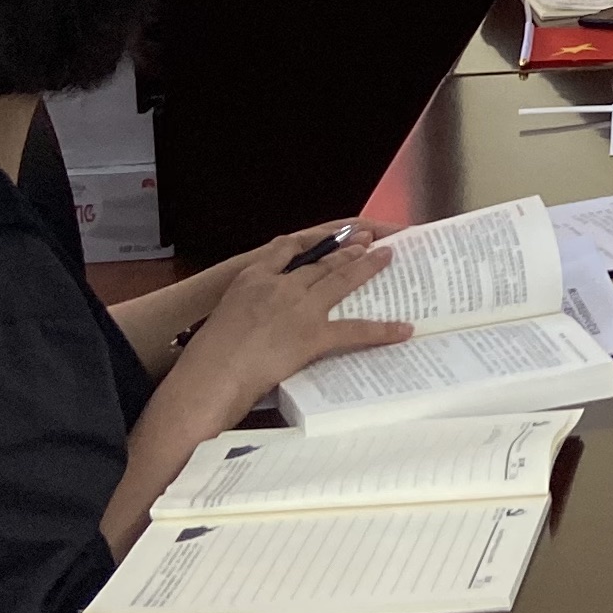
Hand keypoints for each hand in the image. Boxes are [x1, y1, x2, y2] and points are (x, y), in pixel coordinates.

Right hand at [166, 221, 411, 432]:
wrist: (213, 374)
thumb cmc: (210, 355)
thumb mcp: (224, 316)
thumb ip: (250, 305)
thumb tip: (270, 311)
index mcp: (254, 278)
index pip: (286, 249)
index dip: (312, 242)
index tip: (327, 238)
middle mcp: (280, 285)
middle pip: (320, 261)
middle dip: (347, 249)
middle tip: (367, 240)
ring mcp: (300, 308)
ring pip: (340, 279)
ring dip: (366, 266)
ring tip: (385, 256)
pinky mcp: (313, 335)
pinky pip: (354, 330)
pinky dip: (382, 330)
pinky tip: (402, 328)